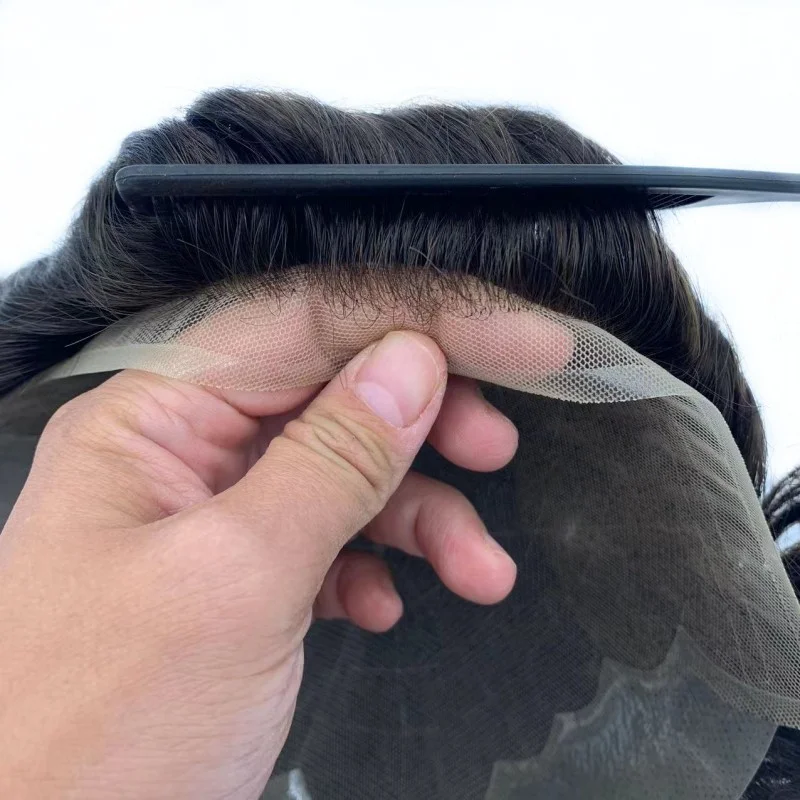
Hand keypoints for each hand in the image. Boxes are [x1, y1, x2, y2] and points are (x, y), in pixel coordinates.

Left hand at [0, 331, 517, 799]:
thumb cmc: (100, 734)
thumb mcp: (235, 582)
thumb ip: (330, 460)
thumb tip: (413, 361)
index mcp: (154, 418)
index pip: (304, 323)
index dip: (422, 318)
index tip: (527, 343)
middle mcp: (182, 452)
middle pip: (330, 393)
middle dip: (423, 420)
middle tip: (496, 449)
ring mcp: (213, 518)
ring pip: (342, 476)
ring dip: (420, 513)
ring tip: (479, 570)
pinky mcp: (240, 581)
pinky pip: (327, 542)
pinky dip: (373, 565)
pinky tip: (384, 606)